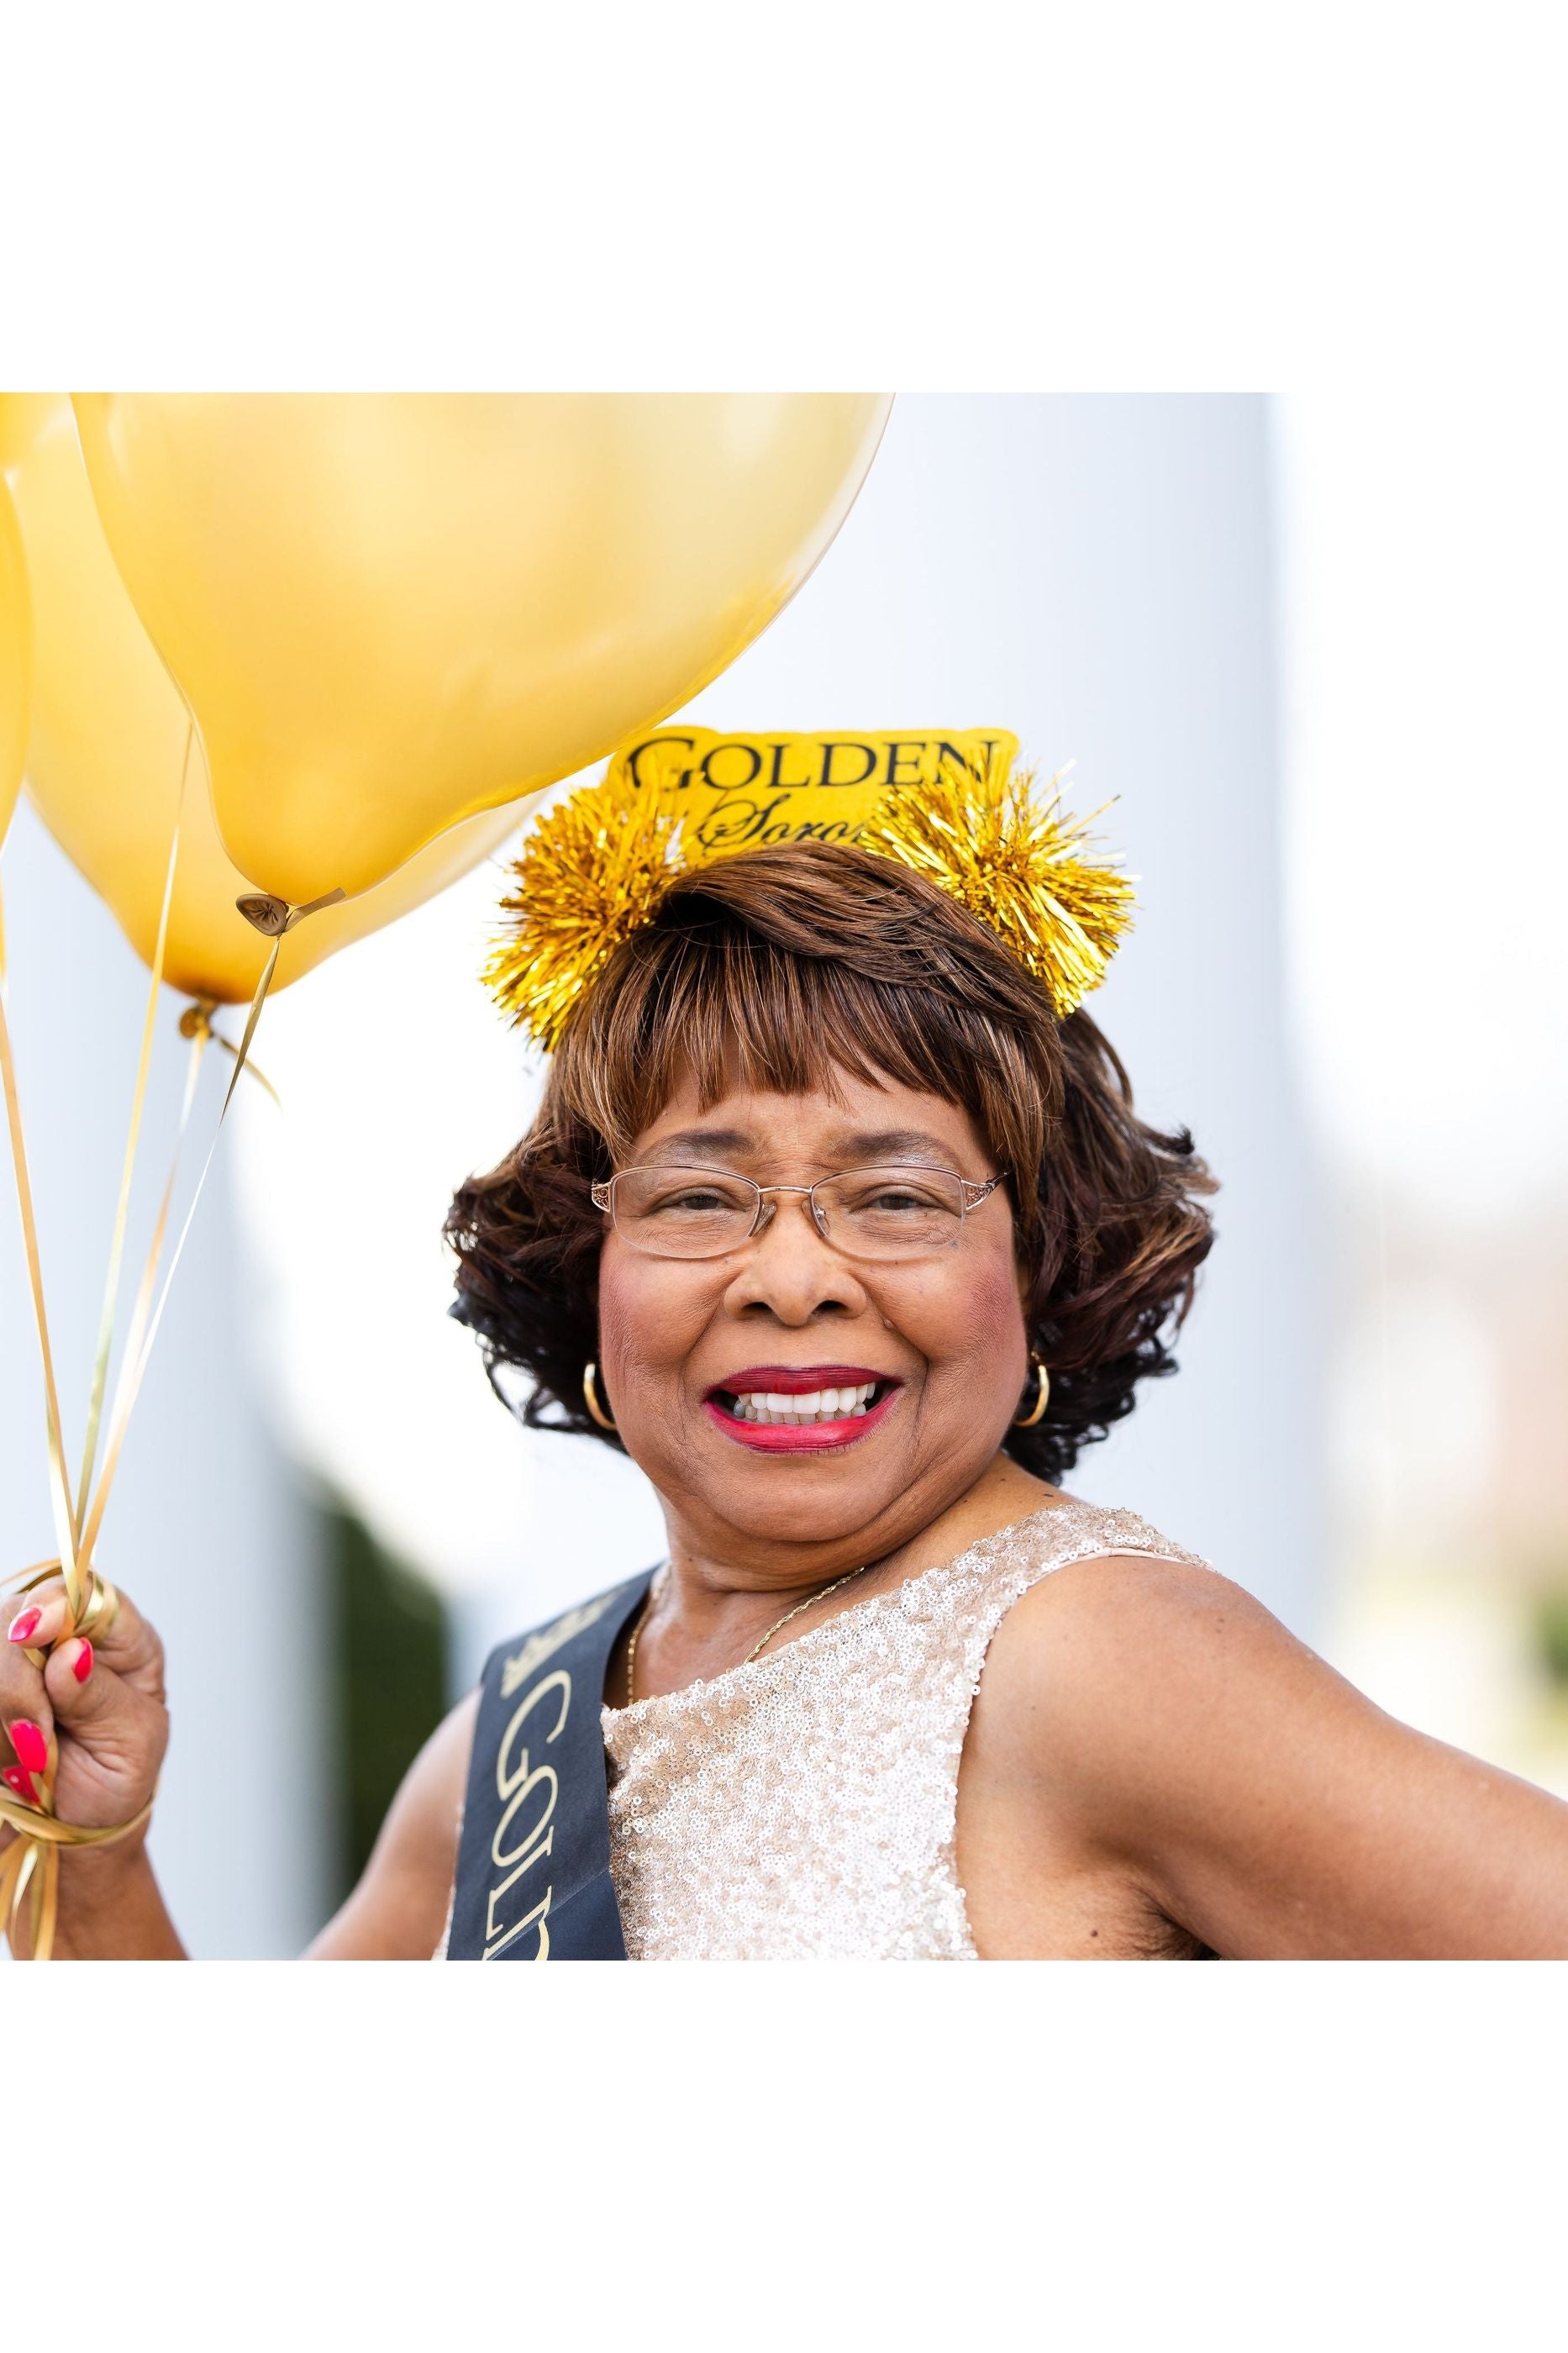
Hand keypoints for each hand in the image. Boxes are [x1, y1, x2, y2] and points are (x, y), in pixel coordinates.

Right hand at [2, 1576, 168, 1875]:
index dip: (54, 1604)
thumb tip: (72, 1653)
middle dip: (18, 1684)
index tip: (33, 1634)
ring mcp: (18, 1666)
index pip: (85, 1594)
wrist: (74, 1834)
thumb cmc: (116, 1782)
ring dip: (3, 1716)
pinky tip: (12, 1768)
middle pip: (17, 1620)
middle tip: (37, 1742)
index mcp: (121, 1641)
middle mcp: (66, 1640)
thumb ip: (101, 1697)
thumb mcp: (130, 1743)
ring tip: (30, 1764)